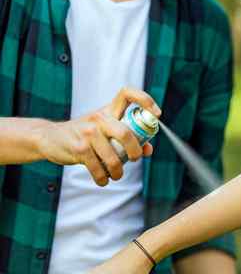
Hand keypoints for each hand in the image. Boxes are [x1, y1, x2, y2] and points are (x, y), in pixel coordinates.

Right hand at [36, 87, 160, 185]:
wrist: (50, 138)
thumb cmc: (85, 135)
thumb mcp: (106, 131)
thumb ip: (128, 137)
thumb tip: (149, 149)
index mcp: (109, 110)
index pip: (127, 94)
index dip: (145, 100)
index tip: (157, 114)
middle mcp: (99, 118)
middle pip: (126, 133)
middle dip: (135, 151)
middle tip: (135, 159)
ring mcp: (87, 132)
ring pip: (113, 157)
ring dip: (118, 172)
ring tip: (116, 174)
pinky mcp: (78, 147)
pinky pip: (98, 169)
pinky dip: (103, 178)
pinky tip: (103, 179)